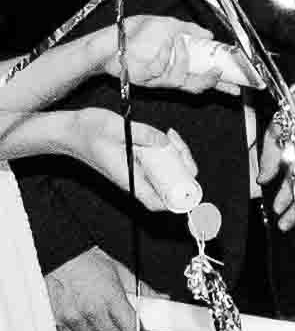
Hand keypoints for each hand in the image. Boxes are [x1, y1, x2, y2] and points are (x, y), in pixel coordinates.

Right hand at [45, 246, 139, 330]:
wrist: (59, 255)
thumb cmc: (87, 261)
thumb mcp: (120, 271)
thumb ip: (141, 290)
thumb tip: (161, 299)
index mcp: (112, 298)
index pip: (131, 329)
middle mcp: (92, 310)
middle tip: (112, 322)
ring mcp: (73, 316)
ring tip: (90, 314)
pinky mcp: (57, 319)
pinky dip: (74, 330)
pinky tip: (75, 316)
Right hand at [56, 107, 203, 220]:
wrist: (68, 131)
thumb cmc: (86, 131)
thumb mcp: (115, 127)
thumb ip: (143, 134)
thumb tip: (166, 141)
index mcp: (130, 181)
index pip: (159, 203)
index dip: (179, 198)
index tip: (189, 179)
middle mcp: (135, 180)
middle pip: (170, 188)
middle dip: (183, 168)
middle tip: (178, 145)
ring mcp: (137, 172)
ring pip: (167, 174)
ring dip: (177, 158)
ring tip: (172, 136)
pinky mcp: (136, 163)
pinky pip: (159, 164)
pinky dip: (168, 152)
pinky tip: (166, 136)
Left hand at [109, 12, 254, 97]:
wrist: (108, 38)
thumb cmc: (135, 32)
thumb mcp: (167, 25)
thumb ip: (189, 31)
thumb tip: (209, 35)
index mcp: (178, 65)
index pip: (204, 77)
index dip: (221, 83)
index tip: (238, 85)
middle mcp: (169, 75)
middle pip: (195, 85)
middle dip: (208, 80)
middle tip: (217, 73)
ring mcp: (156, 78)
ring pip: (179, 78)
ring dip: (182, 59)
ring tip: (178, 42)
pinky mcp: (143, 78)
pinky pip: (160, 70)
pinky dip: (163, 55)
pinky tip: (163, 45)